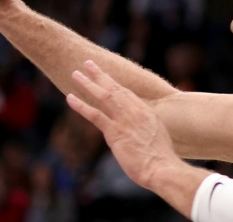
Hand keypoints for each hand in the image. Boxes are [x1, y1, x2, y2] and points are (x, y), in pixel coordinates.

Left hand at [66, 61, 179, 191]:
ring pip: (104, 95)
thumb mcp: (159, 137)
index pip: (127, 93)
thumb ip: (148, 129)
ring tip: (75, 74)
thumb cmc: (163, 159)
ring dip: (88, 83)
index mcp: (146, 113)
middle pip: (115, 88)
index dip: (115, 84)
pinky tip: (70, 98)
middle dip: (100, 74)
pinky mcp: (114, 132)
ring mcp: (124, 120)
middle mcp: (135, 112)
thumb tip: (142, 132)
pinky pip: (94, 115)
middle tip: (88, 63)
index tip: (105, 76)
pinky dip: (81, 105)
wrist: (162, 168)